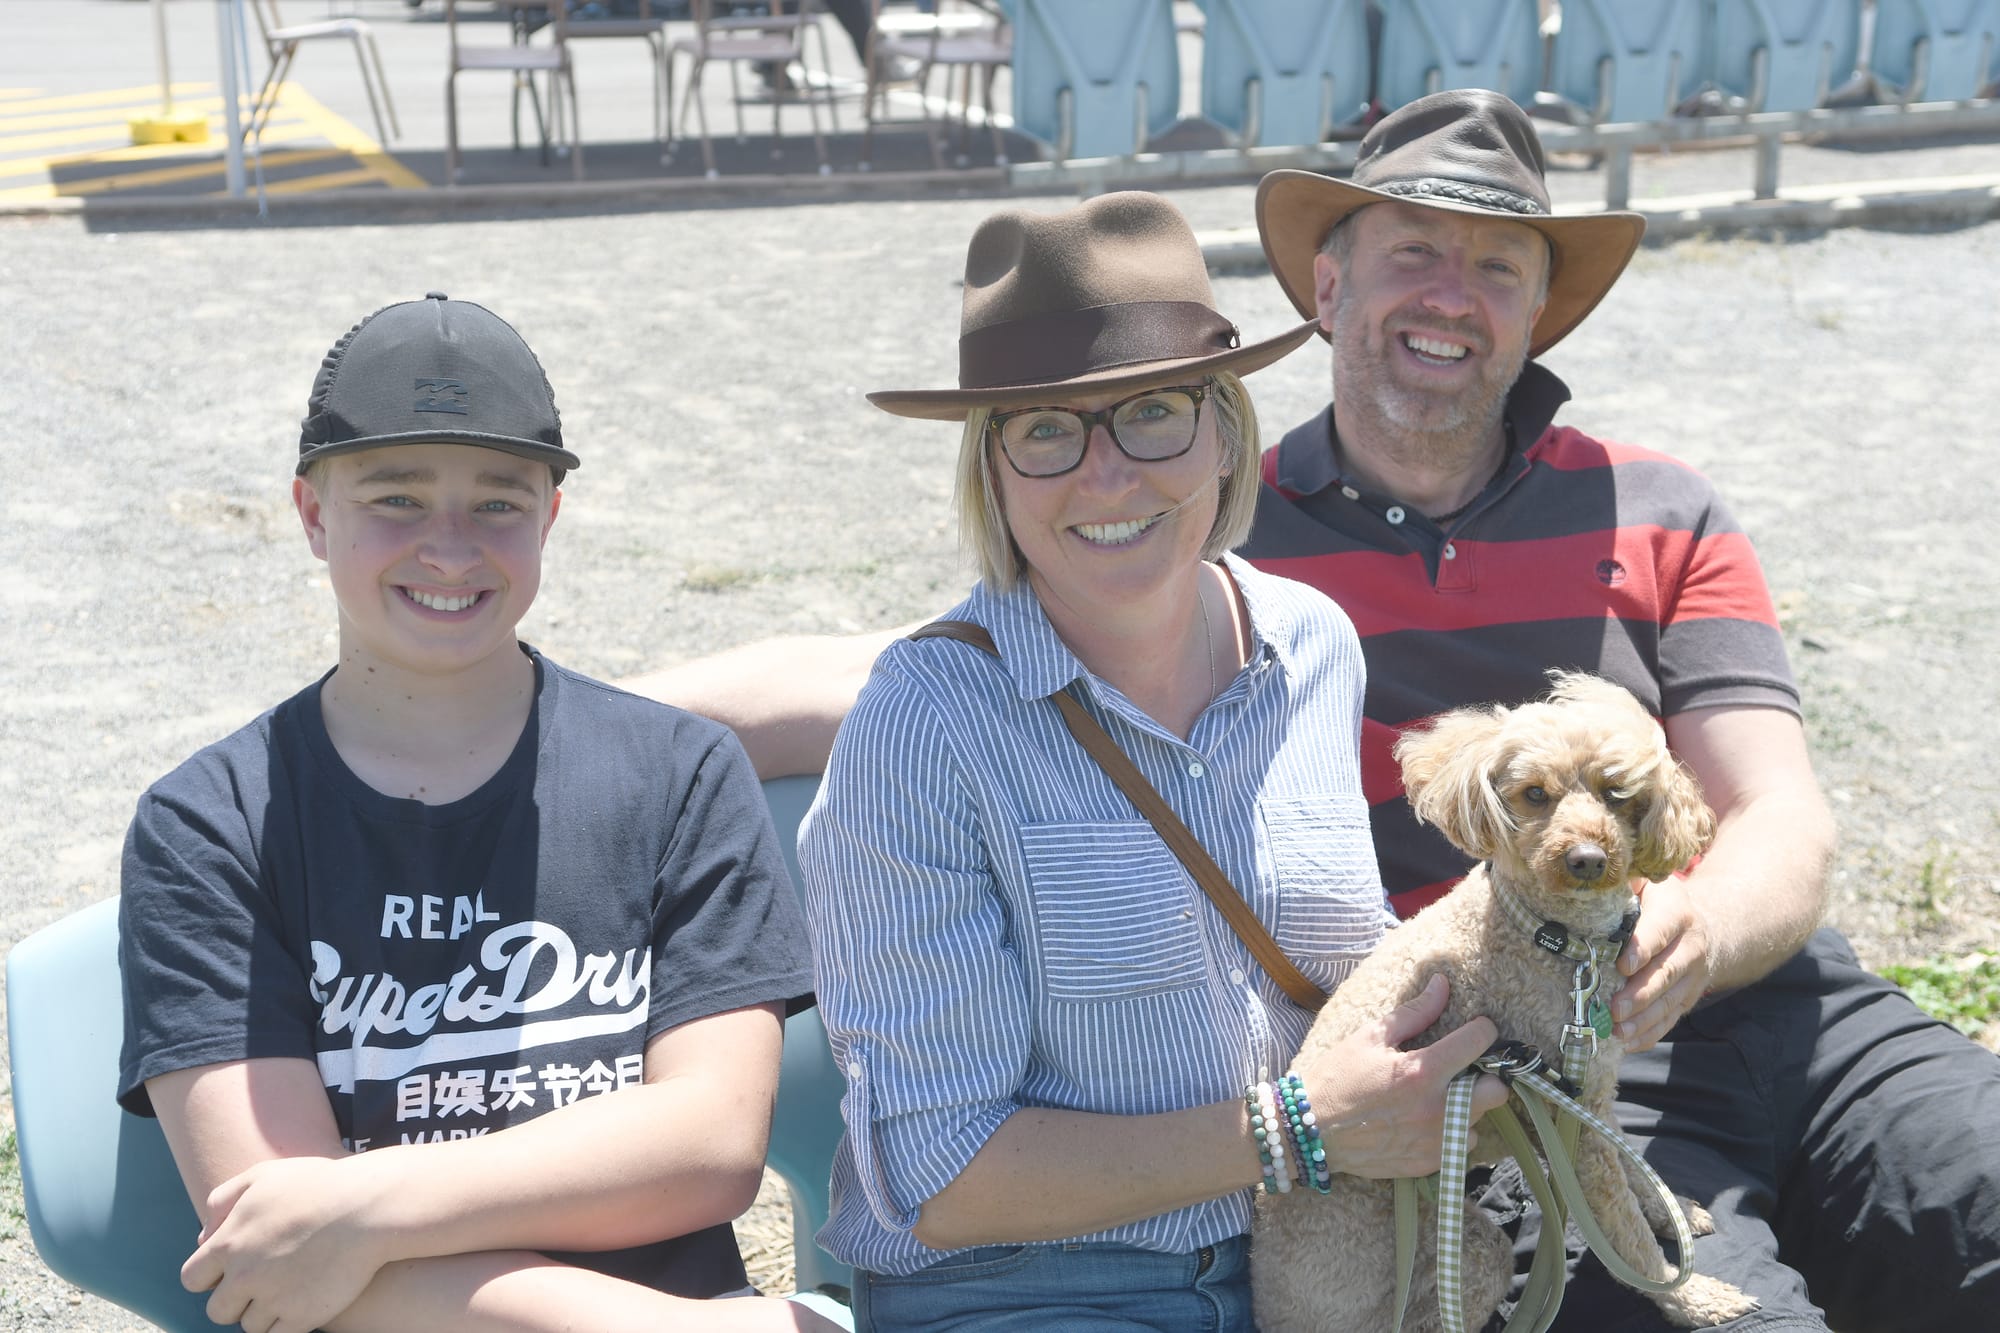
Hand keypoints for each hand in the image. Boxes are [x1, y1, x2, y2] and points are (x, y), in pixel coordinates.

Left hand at [182, 1153, 392, 1332]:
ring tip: (290, 1288)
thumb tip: (202, 1238)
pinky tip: (303, 1301)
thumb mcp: (264, 1175)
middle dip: (235, 1299)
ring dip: (264, 1311)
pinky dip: (286, 1323)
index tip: (233, 1269)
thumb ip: (223, 1200)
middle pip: (218, 1310)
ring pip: (250, 1325)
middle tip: (263, 1282)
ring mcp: (273, 1298)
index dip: (210, 1276)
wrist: (368, 1207)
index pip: (193, 1279)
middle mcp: (245, 1276)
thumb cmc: (319, 1185)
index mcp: (229, 1243)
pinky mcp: (302, 1316)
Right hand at [1296, 975, 1509, 1178]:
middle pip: (1497, 1092)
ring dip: (1467, 1110)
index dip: (1483, 1029)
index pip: (1479, 1042)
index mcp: (1422, 1072)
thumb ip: (1414, 1012)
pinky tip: (1425, 1124)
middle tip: (1462, 1072)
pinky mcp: (1428, 1165)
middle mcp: (1436, 1110)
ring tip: (1438, 1101)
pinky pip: (1459, 1148)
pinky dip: (1450, 1135)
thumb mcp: (1371, 1037)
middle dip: (1486, 1077)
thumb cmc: (1337, 1078)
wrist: (1309, 1131)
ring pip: (1479, 1123)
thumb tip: (1443, 984)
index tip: (1477, 1029)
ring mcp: (1434, 1142)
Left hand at [1611, 877, 1717, 1050]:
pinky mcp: (1687, 998)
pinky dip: (1649, 1034)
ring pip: (1670, 1001)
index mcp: (1677, 911)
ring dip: (1644, 1020)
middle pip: (1668, 972)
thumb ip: (1621, 883)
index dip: (1643, 947)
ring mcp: (1693, 976)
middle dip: (1641, 993)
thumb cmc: (1654, 900)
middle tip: (1615, 1008)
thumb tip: (1586, 882)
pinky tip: (1627, 1043)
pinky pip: (1670, 1019)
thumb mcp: (1644, 881)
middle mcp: (1691, 945)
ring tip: (1618, 1032)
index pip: (1661, 929)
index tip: (1622, 965)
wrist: (1700, 925)